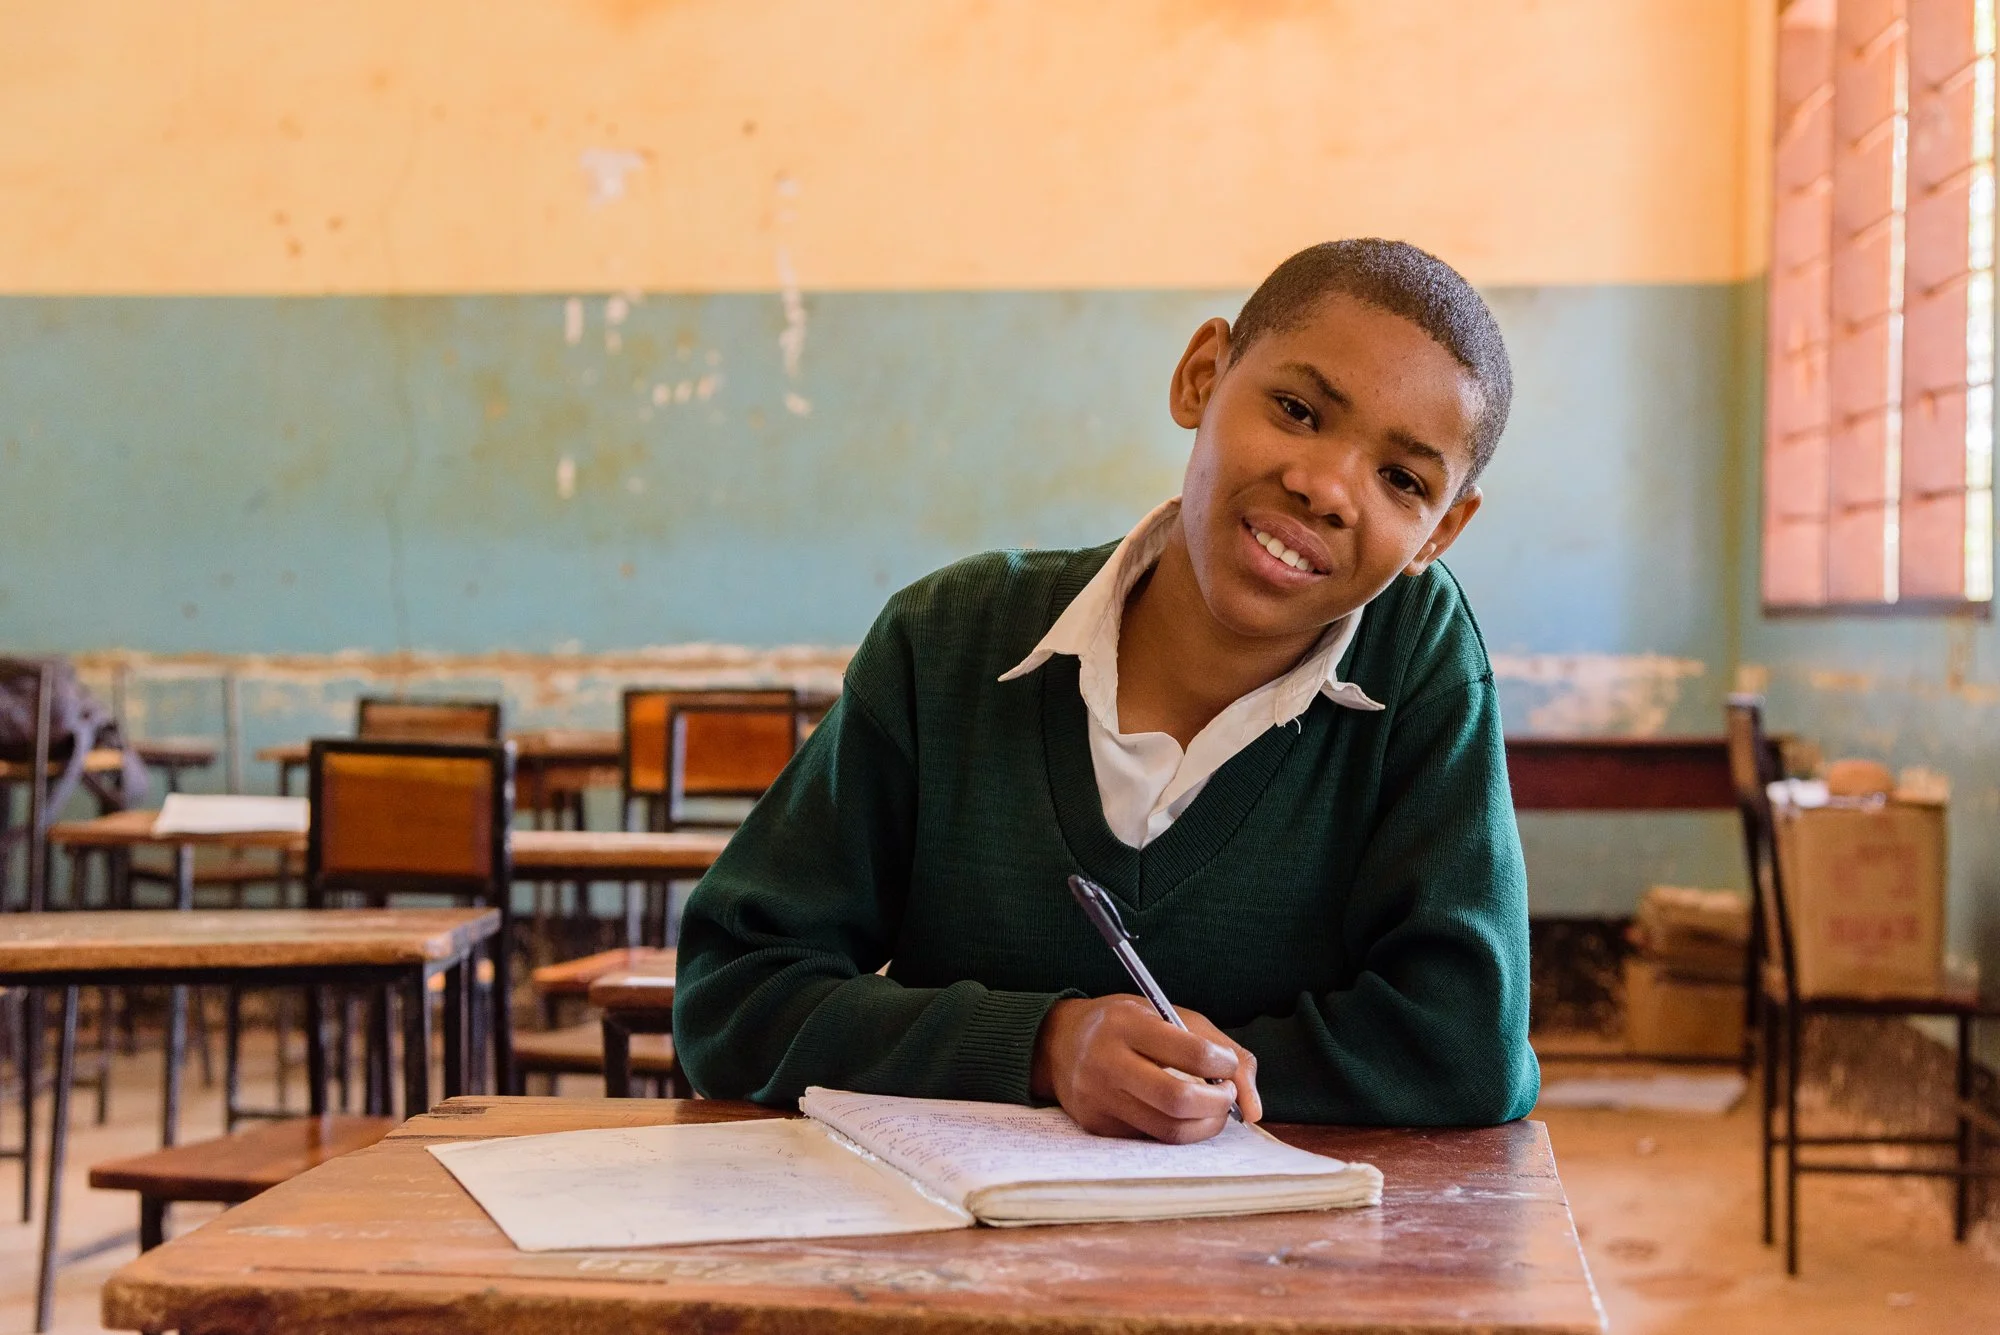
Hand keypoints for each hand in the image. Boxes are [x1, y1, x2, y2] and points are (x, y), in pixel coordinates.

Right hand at [1030, 994, 1262, 1142]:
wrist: (1060, 1044)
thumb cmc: (1126, 1025)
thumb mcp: (1168, 1015)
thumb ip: (1221, 1048)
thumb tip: (1254, 1107)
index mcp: (1127, 1024)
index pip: (1191, 1051)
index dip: (1223, 1064)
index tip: (1228, 1066)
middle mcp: (1107, 1061)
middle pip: (1178, 1100)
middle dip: (1218, 1104)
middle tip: (1226, 1095)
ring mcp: (1099, 1098)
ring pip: (1168, 1129)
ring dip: (1205, 1125)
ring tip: (1212, 1108)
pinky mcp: (1097, 1126)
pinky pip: (1151, 1139)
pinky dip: (1178, 1131)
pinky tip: (1181, 1115)